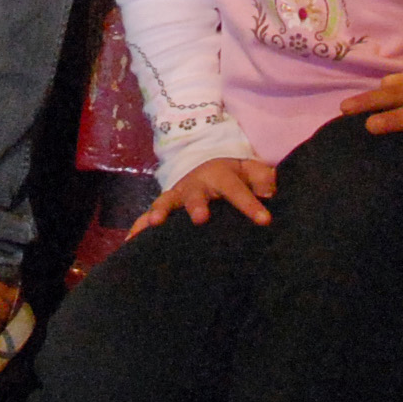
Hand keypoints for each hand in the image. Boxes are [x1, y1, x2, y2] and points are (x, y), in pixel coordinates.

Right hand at [136, 155, 277, 231]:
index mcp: (221, 175)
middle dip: (197, 206)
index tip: (265, 220)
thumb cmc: (233, 172)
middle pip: (196, 195)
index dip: (251, 205)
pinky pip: (148, 215)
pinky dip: (138, 227)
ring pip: (168, 201)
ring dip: (161, 211)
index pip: (238, 190)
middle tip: (200, 218)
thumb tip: (272, 191)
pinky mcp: (165, 205)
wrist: (205, 160)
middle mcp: (197, 184)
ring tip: (155, 223)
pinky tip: (130, 241)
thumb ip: (262, 178)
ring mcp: (178, 195)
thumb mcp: (251, 169)